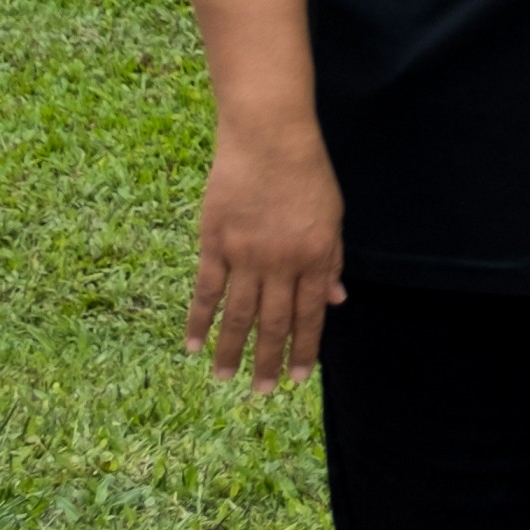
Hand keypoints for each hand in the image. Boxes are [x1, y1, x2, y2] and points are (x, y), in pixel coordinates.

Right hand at [187, 116, 346, 392]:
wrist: (270, 137)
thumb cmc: (308, 174)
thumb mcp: (333, 217)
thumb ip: (331, 261)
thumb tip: (336, 301)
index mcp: (314, 257)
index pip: (310, 315)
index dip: (304, 349)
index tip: (298, 379)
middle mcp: (280, 262)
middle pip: (274, 322)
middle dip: (268, 361)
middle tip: (262, 392)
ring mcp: (244, 255)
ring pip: (238, 314)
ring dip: (231, 351)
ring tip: (225, 380)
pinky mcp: (214, 243)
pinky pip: (206, 291)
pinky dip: (199, 321)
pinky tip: (194, 346)